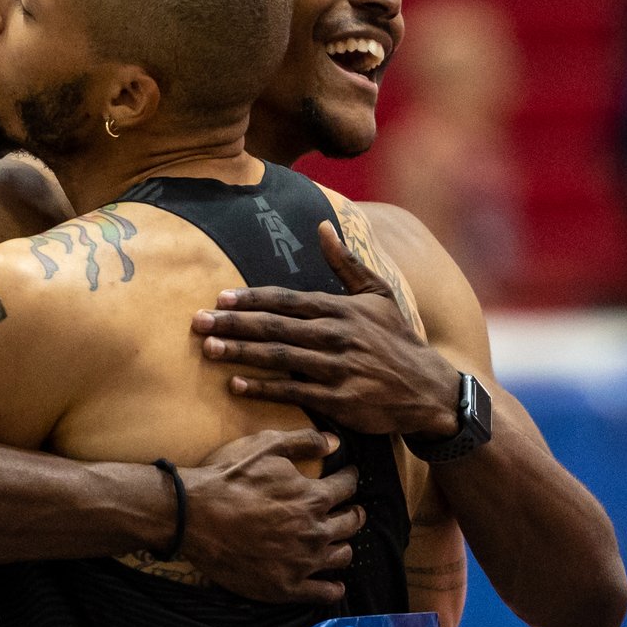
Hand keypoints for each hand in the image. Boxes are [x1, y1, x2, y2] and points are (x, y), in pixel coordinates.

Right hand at [178, 428, 363, 602]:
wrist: (193, 515)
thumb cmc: (228, 477)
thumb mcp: (265, 445)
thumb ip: (303, 442)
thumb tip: (335, 442)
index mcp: (313, 497)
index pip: (347, 486)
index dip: (349, 477)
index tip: (348, 475)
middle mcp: (315, 532)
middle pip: (350, 523)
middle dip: (354, 511)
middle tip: (352, 508)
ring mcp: (302, 563)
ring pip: (341, 556)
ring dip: (343, 544)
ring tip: (338, 540)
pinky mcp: (286, 587)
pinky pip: (323, 593)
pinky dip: (333, 587)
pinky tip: (334, 583)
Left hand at [191, 223, 458, 437]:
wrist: (429, 389)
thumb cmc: (396, 338)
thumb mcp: (378, 293)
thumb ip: (345, 262)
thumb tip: (322, 225)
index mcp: (341, 309)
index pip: (288, 300)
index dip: (252, 299)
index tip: (220, 297)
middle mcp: (337, 336)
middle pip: (276, 328)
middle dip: (234, 323)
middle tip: (198, 322)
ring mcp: (338, 369)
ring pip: (281, 358)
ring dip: (242, 353)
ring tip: (209, 349)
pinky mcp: (340, 401)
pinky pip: (294, 393)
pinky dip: (264, 388)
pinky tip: (236, 385)